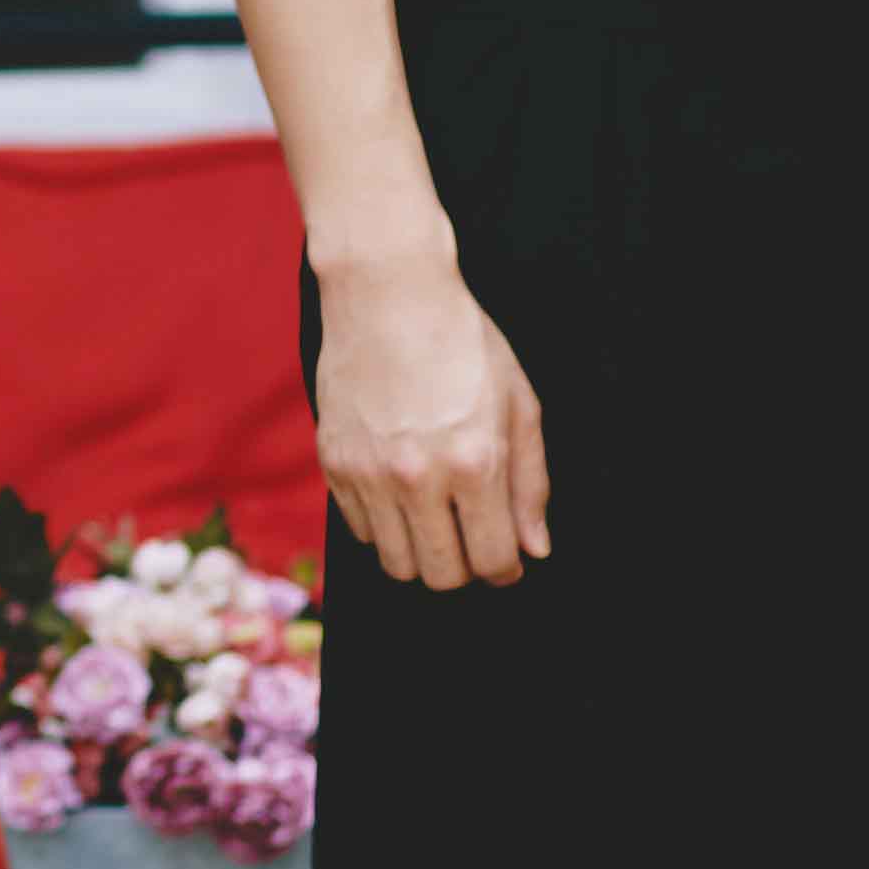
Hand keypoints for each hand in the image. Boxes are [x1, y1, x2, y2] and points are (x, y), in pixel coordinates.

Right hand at [314, 237, 551, 591]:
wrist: (387, 294)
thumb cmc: (463, 342)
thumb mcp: (519, 404)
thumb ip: (530, 483)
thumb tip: (534, 548)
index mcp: (476, 461)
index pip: (492, 559)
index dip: (506, 569)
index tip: (507, 561)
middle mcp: (418, 475)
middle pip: (443, 575)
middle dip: (466, 570)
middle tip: (472, 542)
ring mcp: (370, 472)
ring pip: (397, 564)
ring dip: (423, 555)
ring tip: (436, 523)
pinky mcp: (335, 463)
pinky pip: (361, 531)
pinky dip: (385, 527)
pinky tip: (401, 494)